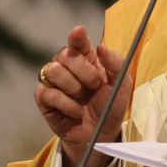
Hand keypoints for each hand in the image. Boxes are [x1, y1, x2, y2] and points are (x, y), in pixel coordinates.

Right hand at [34, 25, 130, 166]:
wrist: (100, 134)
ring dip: (73, 87)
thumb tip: (101, 46)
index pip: (77, 41)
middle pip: (64, 54)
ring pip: (53, 70)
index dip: (76, 36)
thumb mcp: (121, 84)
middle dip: (83, 71)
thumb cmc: (110, 106)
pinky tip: (75, 111)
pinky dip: (65, 104)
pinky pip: (47, 93)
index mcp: (87, 58)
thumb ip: (115, 63)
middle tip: (95, 85)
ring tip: (83, 99)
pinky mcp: (44, 99)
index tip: (78, 32)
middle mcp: (68, 66)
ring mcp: (54, 81)